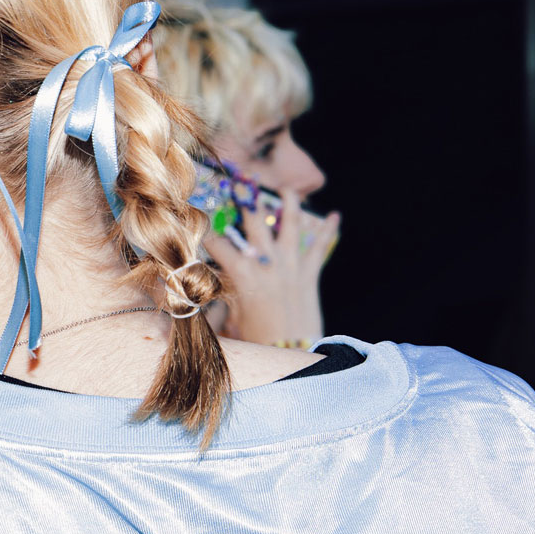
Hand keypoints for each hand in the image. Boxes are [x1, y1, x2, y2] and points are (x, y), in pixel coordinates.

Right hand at [206, 191, 340, 345]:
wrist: (293, 353)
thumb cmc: (258, 340)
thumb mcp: (233, 318)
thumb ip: (223, 298)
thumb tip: (209, 289)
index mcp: (242, 275)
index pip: (218, 244)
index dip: (206, 231)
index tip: (199, 218)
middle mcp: (267, 264)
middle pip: (254, 224)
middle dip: (246, 200)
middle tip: (242, 180)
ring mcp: (290, 267)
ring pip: (290, 227)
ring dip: (289, 205)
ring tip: (288, 188)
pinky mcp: (309, 275)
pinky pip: (319, 248)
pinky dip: (327, 231)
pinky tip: (335, 216)